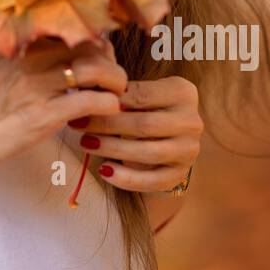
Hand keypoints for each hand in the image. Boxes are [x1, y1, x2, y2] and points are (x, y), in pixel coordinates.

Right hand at [0, 35, 127, 171]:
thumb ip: (24, 53)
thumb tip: (51, 51)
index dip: (95, 40)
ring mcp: (37, 86)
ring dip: (115, 81)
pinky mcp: (41, 116)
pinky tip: (107, 109)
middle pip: (89, 44)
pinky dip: (106, 104)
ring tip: (116, 93)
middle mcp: (31, 57)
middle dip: (110, 60)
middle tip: (114, 77)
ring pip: (95, 69)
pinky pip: (87, 101)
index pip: (72, 27)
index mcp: (21, 42)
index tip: (102, 54)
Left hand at [70, 75, 201, 192]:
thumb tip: (84, 88)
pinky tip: (104, 170)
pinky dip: (127, 178)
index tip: (82, 101)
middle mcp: (191, 121)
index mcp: (183, 92)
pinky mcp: (181, 174)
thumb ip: (120, 90)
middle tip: (78, 125)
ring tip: (86, 143)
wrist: (165, 136)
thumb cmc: (143, 107)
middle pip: (144, 125)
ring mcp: (189, 150)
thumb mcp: (138, 92)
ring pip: (148, 152)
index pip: (141, 95)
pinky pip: (153, 181)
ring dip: (112, 149)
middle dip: (106, 126)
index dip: (110, 100)